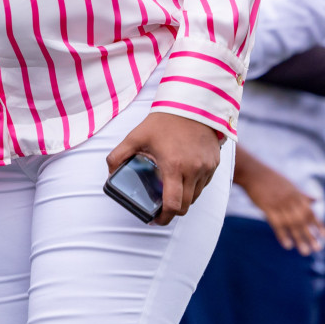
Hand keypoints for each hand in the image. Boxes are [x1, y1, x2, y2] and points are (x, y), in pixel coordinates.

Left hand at [107, 111, 224, 225]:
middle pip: (186, 206)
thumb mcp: (136, 136)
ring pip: (196, 196)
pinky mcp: (215, 163)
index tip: (155, 219)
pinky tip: (183, 177)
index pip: (173, 205)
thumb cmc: (163, 120)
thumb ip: (119, 155)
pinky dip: (194, 186)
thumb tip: (110, 174)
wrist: (192, 104)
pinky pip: (204, 183)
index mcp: (174, 167)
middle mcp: (193, 170)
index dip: (164, 218)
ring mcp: (206, 168)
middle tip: (161, 208)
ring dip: (184, 198)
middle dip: (173, 211)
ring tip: (171, 191)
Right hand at [234, 153, 324, 254]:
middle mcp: (290, 200)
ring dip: (299, 238)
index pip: (310, 211)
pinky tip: (287, 245)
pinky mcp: (267, 207)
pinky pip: (276, 223)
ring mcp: (279, 204)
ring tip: (305, 252)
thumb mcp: (290, 185)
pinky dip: (282, 235)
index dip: (318, 224)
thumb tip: (317, 200)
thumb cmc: (271, 179)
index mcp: (296, 195)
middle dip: (310, 235)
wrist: (253, 173)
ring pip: (291, 224)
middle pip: (302, 220)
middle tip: (318, 249)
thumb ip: (303, 196)